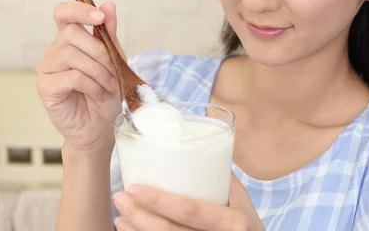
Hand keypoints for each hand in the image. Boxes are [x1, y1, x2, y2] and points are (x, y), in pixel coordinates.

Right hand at [36, 1, 124, 152]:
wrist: (101, 126)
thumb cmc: (106, 93)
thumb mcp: (114, 61)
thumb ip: (109, 35)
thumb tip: (108, 5)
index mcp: (71, 41)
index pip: (64, 13)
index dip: (79, 9)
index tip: (99, 16)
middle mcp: (55, 51)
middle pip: (71, 34)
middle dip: (100, 51)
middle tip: (114, 71)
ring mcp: (47, 69)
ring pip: (72, 55)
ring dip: (99, 71)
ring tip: (109, 86)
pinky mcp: (46, 87)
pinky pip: (71, 76)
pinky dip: (92, 84)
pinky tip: (98, 94)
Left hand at [113, 173, 264, 230]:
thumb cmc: (248, 226)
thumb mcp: (243, 202)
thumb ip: (223, 177)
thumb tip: (202, 145)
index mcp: (233, 222)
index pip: (191, 210)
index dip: (160, 201)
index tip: (134, 187)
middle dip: (139, 215)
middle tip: (121, 197)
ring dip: (136, 229)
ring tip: (120, 213)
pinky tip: (130, 229)